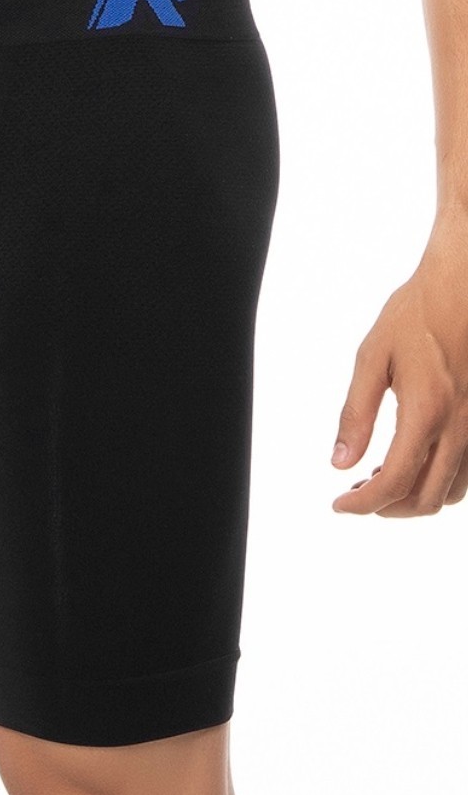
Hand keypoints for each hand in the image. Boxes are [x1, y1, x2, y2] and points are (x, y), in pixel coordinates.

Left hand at [330, 215, 467, 515]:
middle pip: (425, 499)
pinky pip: (467, 472)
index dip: (363, 504)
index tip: (339, 505)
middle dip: (386, 508)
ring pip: (451, 492)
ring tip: (377, 479)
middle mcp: (461, 427)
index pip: (393, 482)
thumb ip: (355, 414)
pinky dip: (437, 482)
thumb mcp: (372, 359)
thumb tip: (339, 462)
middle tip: (354, 496)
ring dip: (413, 498)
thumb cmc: (415, 315)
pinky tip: (408, 461)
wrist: (463, 285)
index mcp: (427, 412)